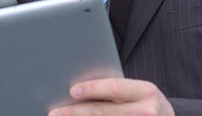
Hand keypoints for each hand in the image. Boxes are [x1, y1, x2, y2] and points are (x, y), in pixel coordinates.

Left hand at [48, 78, 174, 115]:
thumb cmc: (145, 102)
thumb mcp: (138, 91)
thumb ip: (115, 89)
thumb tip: (77, 88)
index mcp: (146, 91)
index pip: (114, 87)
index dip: (92, 89)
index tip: (71, 90)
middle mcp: (146, 111)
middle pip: (103, 111)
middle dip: (75, 112)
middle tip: (54, 112)